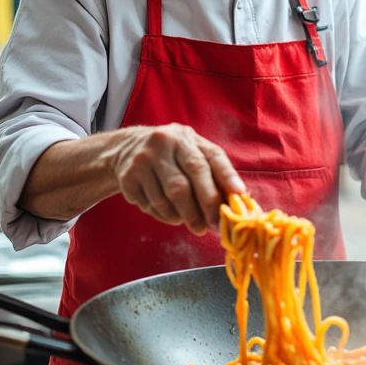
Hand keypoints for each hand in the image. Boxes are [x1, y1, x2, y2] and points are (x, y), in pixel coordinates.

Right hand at [110, 123, 244, 234]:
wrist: (126, 148)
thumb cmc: (172, 154)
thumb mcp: (192, 151)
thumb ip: (214, 171)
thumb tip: (239, 199)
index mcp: (186, 137)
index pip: (210, 158)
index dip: (226, 177)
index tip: (238, 195)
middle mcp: (163, 145)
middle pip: (185, 185)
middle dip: (202, 210)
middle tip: (213, 227)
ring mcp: (142, 161)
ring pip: (166, 200)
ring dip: (183, 217)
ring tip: (191, 221)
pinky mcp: (127, 178)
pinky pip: (151, 206)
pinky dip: (165, 216)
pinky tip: (170, 213)